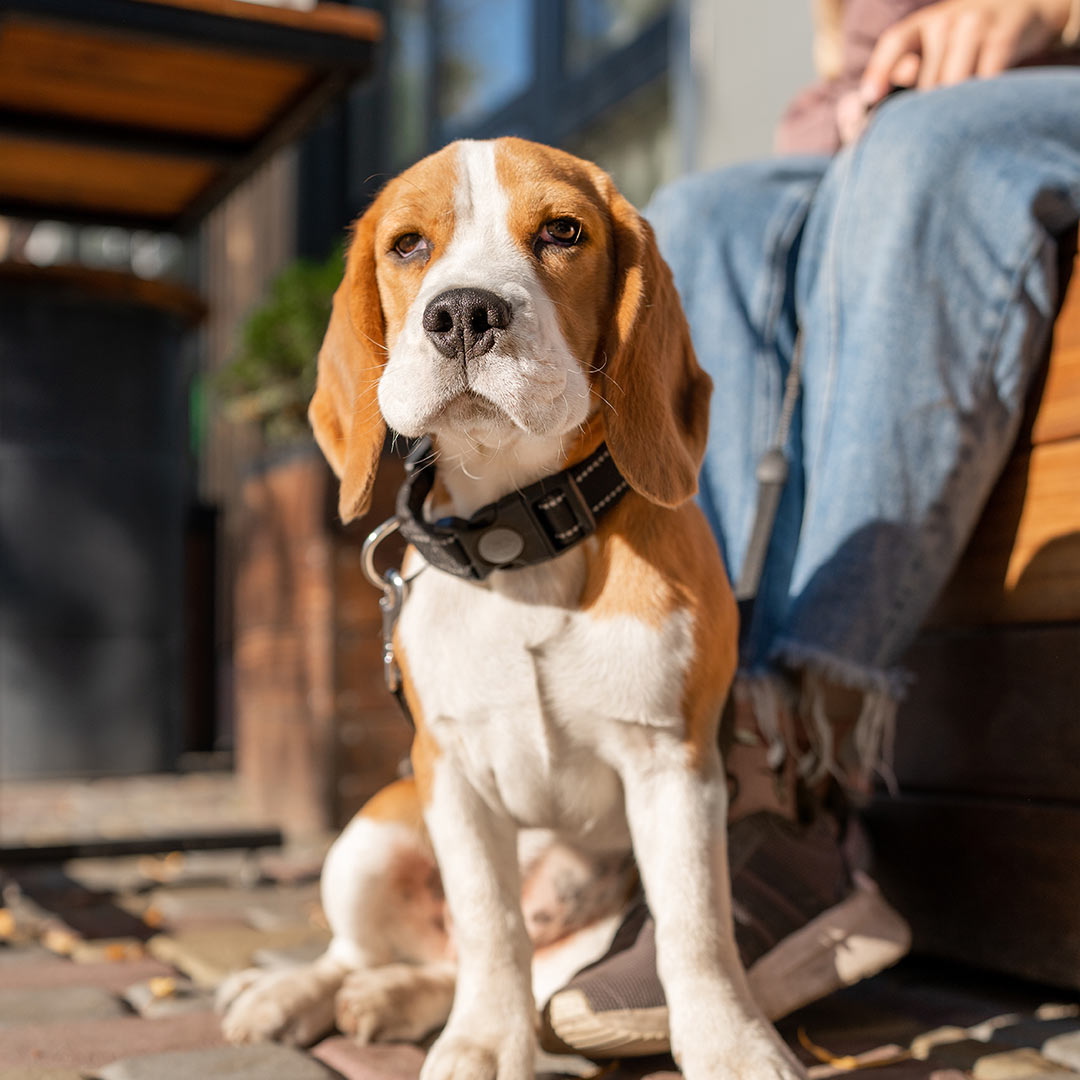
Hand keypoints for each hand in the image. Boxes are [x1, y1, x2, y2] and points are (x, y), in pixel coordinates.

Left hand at [860, 0, 1074, 104]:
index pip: (894, 43)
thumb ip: (907, 71)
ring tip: (962, 113)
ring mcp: (974, 24)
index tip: (870, 96)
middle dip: (930, 106)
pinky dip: (982, 98)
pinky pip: (984, 80)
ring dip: (956, 106)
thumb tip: (868, 99)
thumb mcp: (936, 46)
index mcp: (922, 25)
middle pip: (926, 82)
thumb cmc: (967, 42)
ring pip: (953, 84)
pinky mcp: (1002, 36)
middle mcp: (945, 19)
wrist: (1024, 6)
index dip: (879, 70)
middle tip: (940, 118)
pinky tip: (984, 103)